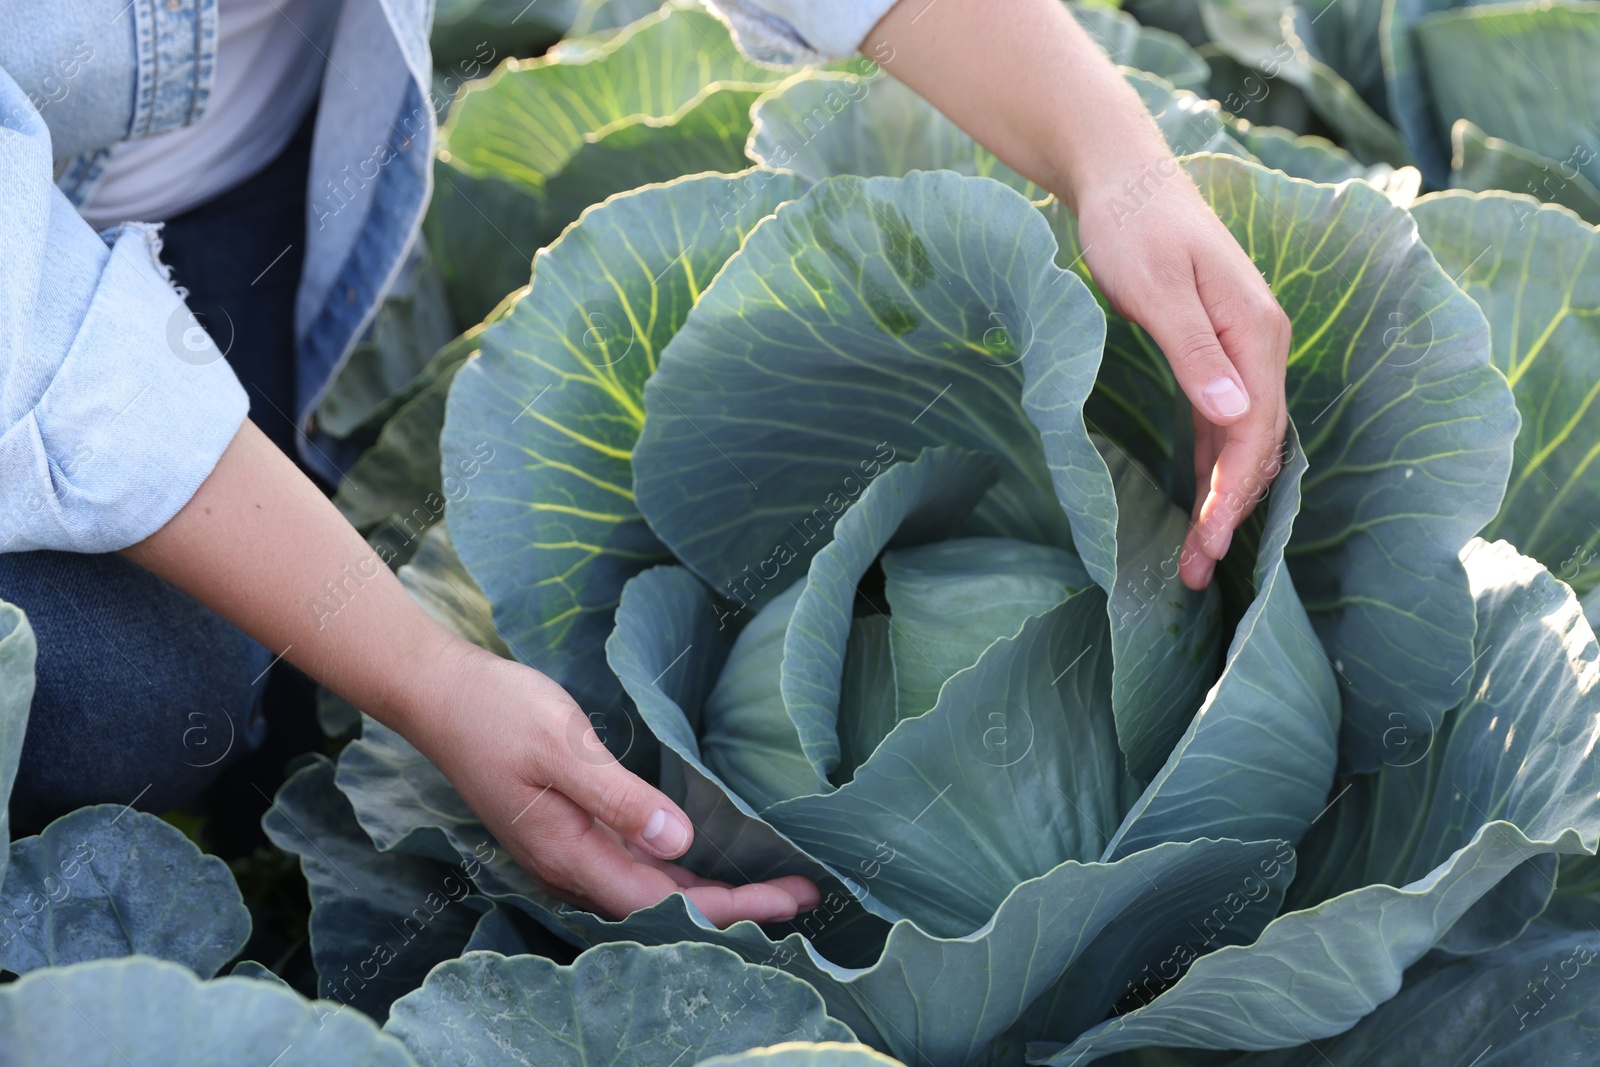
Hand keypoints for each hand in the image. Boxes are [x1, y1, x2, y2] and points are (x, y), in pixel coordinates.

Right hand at [410, 642, 820, 926]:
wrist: (440, 696)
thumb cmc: (498, 714)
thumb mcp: (563, 748)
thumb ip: (620, 799)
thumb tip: (680, 842)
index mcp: (570, 854)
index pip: (666, 903)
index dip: (733, 908)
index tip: (791, 898)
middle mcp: (572, 866)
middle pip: (665, 907)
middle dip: (736, 907)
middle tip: (804, 894)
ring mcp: (569, 851)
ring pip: (651, 890)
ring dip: (710, 892)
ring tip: (772, 886)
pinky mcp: (571, 830)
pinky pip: (634, 865)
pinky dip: (678, 869)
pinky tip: (707, 860)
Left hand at [863, 0, 1290, 589]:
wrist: (1121, 178)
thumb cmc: (1133, 226)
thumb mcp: (1157, 288)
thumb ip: (1196, 353)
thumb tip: (1238, 415)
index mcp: (1256, 333)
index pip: (1257, 431)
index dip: (1234, 494)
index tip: (1209, 543)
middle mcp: (1259, 347)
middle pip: (1256, 446)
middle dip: (1230, 513)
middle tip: (1196, 574)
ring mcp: (1238, 351)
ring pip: (1241, 440)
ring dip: (1222, 499)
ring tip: (1195, 559)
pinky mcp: (1210, 353)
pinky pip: (1221, 424)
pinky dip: (1211, 467)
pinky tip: (1197, 504)